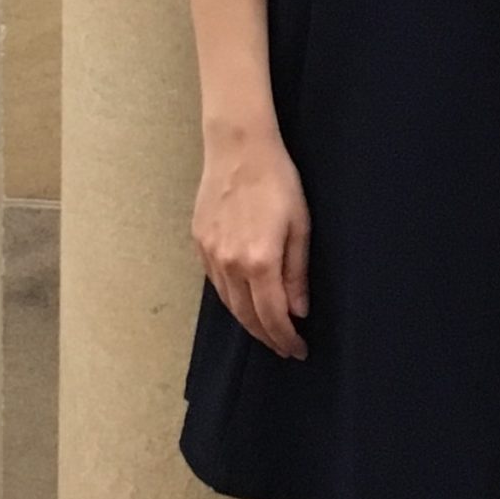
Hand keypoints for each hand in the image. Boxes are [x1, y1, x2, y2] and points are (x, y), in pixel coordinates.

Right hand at [191, 125, 311, 360]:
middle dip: (266, 337)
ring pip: (228, 303)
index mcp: (258, 261)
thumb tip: (298, 311)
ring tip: (266, 329)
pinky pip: (215, 283)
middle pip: (246, 317)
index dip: (285, 338)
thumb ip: (297, 271)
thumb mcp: (300, 224)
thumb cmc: (277, 180)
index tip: (298, 350)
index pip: (272, 317)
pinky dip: (231, 298)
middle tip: (283, 347)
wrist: (239, 147)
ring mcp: (210, 254)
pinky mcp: (199, 243)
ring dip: (248, 321)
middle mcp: (229, 264)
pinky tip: (244, 298)